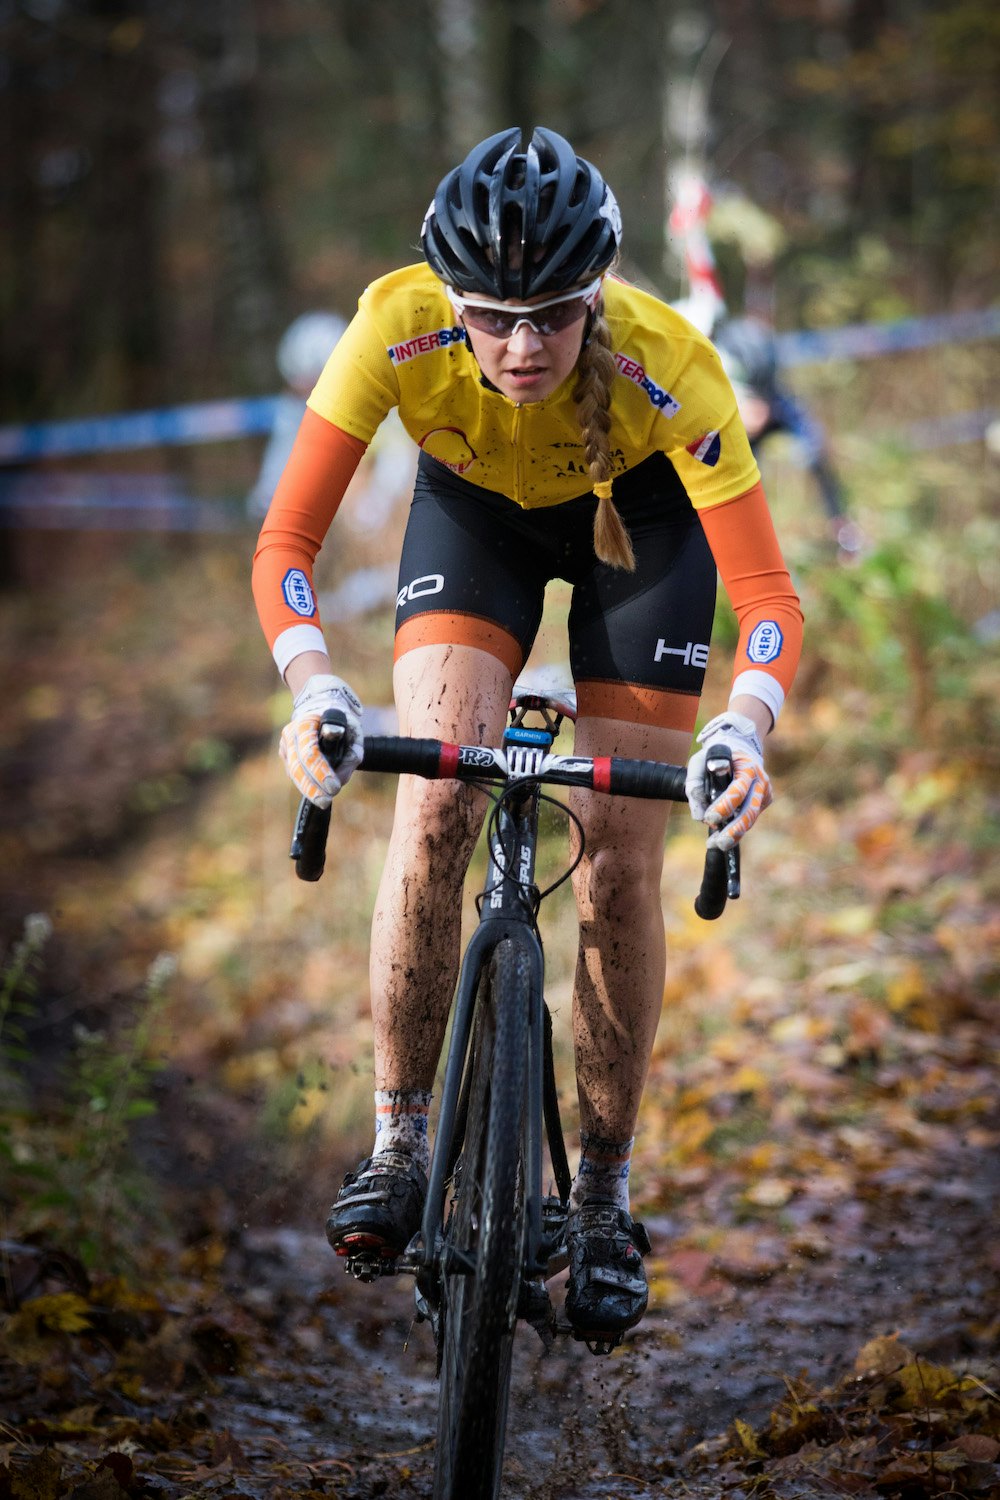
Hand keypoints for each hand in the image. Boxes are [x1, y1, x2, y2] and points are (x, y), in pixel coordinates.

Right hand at [279, 674, 363, 806]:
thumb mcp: (354, 732)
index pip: (310, 753)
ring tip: (322, 800)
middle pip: (298, 766)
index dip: (321, 772)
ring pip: (293, 772)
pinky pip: (293, 772)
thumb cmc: (341, 721)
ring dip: (307, 789)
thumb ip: (351, 755)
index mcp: (307, 723)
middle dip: (312, 787)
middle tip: (326, 801)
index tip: (334, 787)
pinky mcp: (284, 753)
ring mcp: (285, 743)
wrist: (321, 706)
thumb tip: (340, 780)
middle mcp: (291, 732)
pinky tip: (316, 789)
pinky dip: (305, 782)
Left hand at [685, 711, 772, 850]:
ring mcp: (765, 791)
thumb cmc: (715, 756)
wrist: (740, 749)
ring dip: (734, 834)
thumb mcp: (699, 762)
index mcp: (747, 766)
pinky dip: (737, 828)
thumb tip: (698, 816)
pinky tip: (724, 835)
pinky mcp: (765, 801)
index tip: (709, 818)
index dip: (724, 805)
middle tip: (717, 842)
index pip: (738, 789)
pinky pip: (750, 818)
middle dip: (733, 829)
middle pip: (749, 810)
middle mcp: (760, 780)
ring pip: (751, 818)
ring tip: (717, 844)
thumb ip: (694, 785)